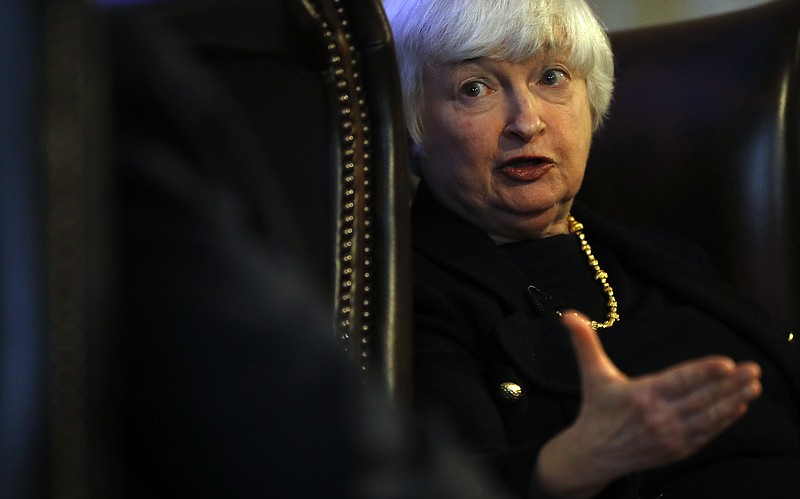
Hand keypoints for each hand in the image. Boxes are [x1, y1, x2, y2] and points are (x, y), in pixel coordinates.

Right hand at [536, 311, 761, 497]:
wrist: (593, 454)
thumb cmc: (596, 409)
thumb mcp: (592, 374)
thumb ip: (584, 342)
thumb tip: (569, 314)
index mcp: (640, 395)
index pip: (678, 380)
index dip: (703, 372)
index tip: (726, 362)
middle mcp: (658, 417)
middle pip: (701, 398)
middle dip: (730, 383)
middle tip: (752, 368)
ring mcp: (670, 436)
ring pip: (709, 416)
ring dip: (734, 400)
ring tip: (753, 384)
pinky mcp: (678, 450)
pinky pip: (707, 433)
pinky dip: (725, 420)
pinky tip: (738, 406)